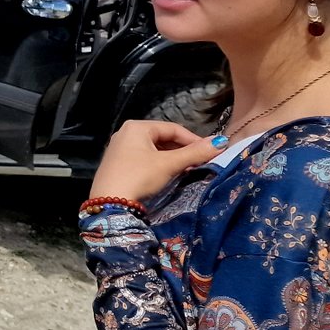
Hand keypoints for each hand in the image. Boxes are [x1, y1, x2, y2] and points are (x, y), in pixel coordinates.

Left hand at [89, 120, 225, 200]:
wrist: (109, 202)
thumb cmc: (139, 177)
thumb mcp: (169, 164)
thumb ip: (194, 153)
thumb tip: (220, 142)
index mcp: (136, 127)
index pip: (173, 128)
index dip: (193, 139)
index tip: (210, 152)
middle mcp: (126, 133)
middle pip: (163, 138)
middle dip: (183, 149)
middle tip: (201, 162)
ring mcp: (121, 148)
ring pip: (155, 149)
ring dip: (173, 158)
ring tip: (188, 169)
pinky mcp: (119, 163)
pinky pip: (145, 158)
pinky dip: (160, 164)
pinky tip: (170, 174)